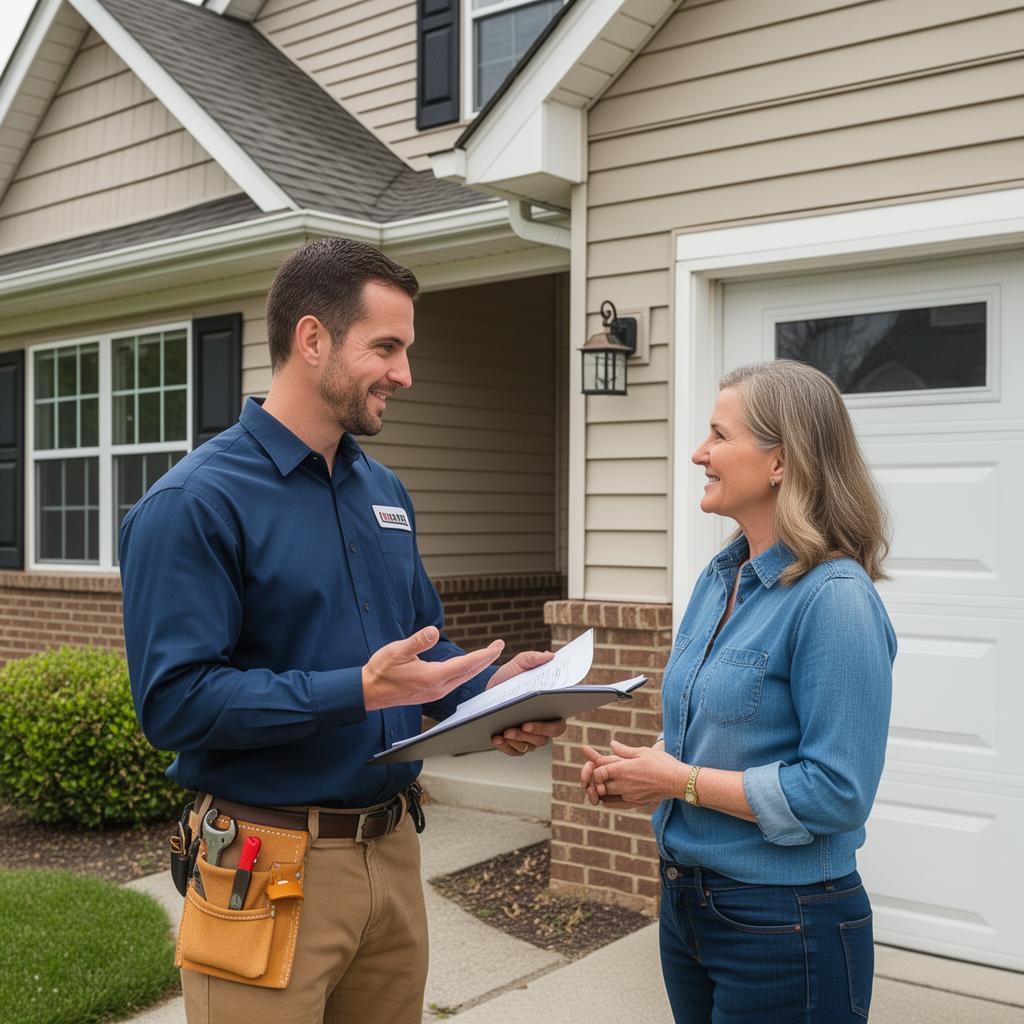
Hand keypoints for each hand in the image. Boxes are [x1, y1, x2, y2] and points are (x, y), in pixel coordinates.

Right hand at [362, 627, 502, 710]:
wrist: (369, 692)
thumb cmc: (381, 670)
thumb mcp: (397, 651)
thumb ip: (417, 641)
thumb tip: (433, 630)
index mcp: (433, 677)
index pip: (466, 665)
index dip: (484, 655)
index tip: (497, 646)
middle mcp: (438, 688)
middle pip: (469, 673)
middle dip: (486, 659)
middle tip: (499, 646)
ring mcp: (435, 692)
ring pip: (463, 678)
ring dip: (477, 666)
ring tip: (488, 654)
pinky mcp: (431, 693)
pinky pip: (455, 681)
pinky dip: (466, 671)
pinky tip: (467, 666)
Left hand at [486, 650, 565, 755]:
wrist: (489, 688)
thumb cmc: (510, 676)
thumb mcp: (519, 664)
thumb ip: (533, 658)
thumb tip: (550, 655)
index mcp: (550, 709)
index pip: (558, 724)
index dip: (547, 727)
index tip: (529, 721)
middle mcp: (543, 726)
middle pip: (543, 739)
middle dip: (529, 734)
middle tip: (516, 726)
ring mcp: (529, 737)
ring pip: (528, 746)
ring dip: (517, 740)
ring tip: (504, 732)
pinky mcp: (515, 743)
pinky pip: (513, 751)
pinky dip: (505, 747)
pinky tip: (496, 738)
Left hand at [581, 740, 684, 805]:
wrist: (678, 781)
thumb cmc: (662, 763)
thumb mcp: (642, 751)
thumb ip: (624, 750)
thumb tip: (612, 744)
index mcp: (622, 770)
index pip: (598, 771)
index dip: (595, 768)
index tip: (598, 763)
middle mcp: (623, 785)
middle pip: (600, 785)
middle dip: (598, 780)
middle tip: (600, 773)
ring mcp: (629, 796)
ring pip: (608, 796)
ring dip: (605, 789)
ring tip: (607, 781)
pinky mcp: (636, 802)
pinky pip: (617, 804)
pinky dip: (612, 799)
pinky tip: (614, 793)